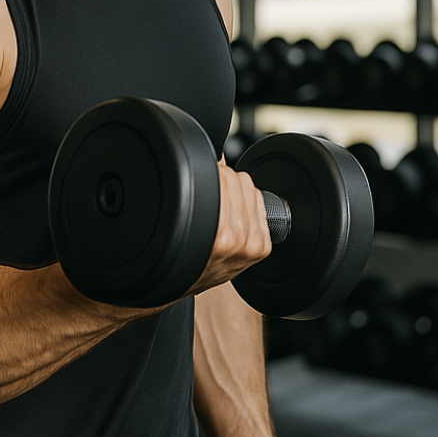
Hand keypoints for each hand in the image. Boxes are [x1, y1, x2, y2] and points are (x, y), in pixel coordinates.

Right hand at [188, 162, 272, 295]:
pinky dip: (248, 207)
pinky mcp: (262, 247)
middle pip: (239, 181)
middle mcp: (238, 242)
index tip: (203, 180)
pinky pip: (260, 205)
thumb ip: (198, 185)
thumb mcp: (178, 215)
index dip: (211, 174)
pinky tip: (233, 219)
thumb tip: (214, 152)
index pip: (225, 177)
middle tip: (210, 200)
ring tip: (220, 212)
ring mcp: (252, 246)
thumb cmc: (175, 253)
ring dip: (236, 195)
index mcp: (218, 235)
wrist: (180, 284)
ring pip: (251, 190)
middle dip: (223, 185)